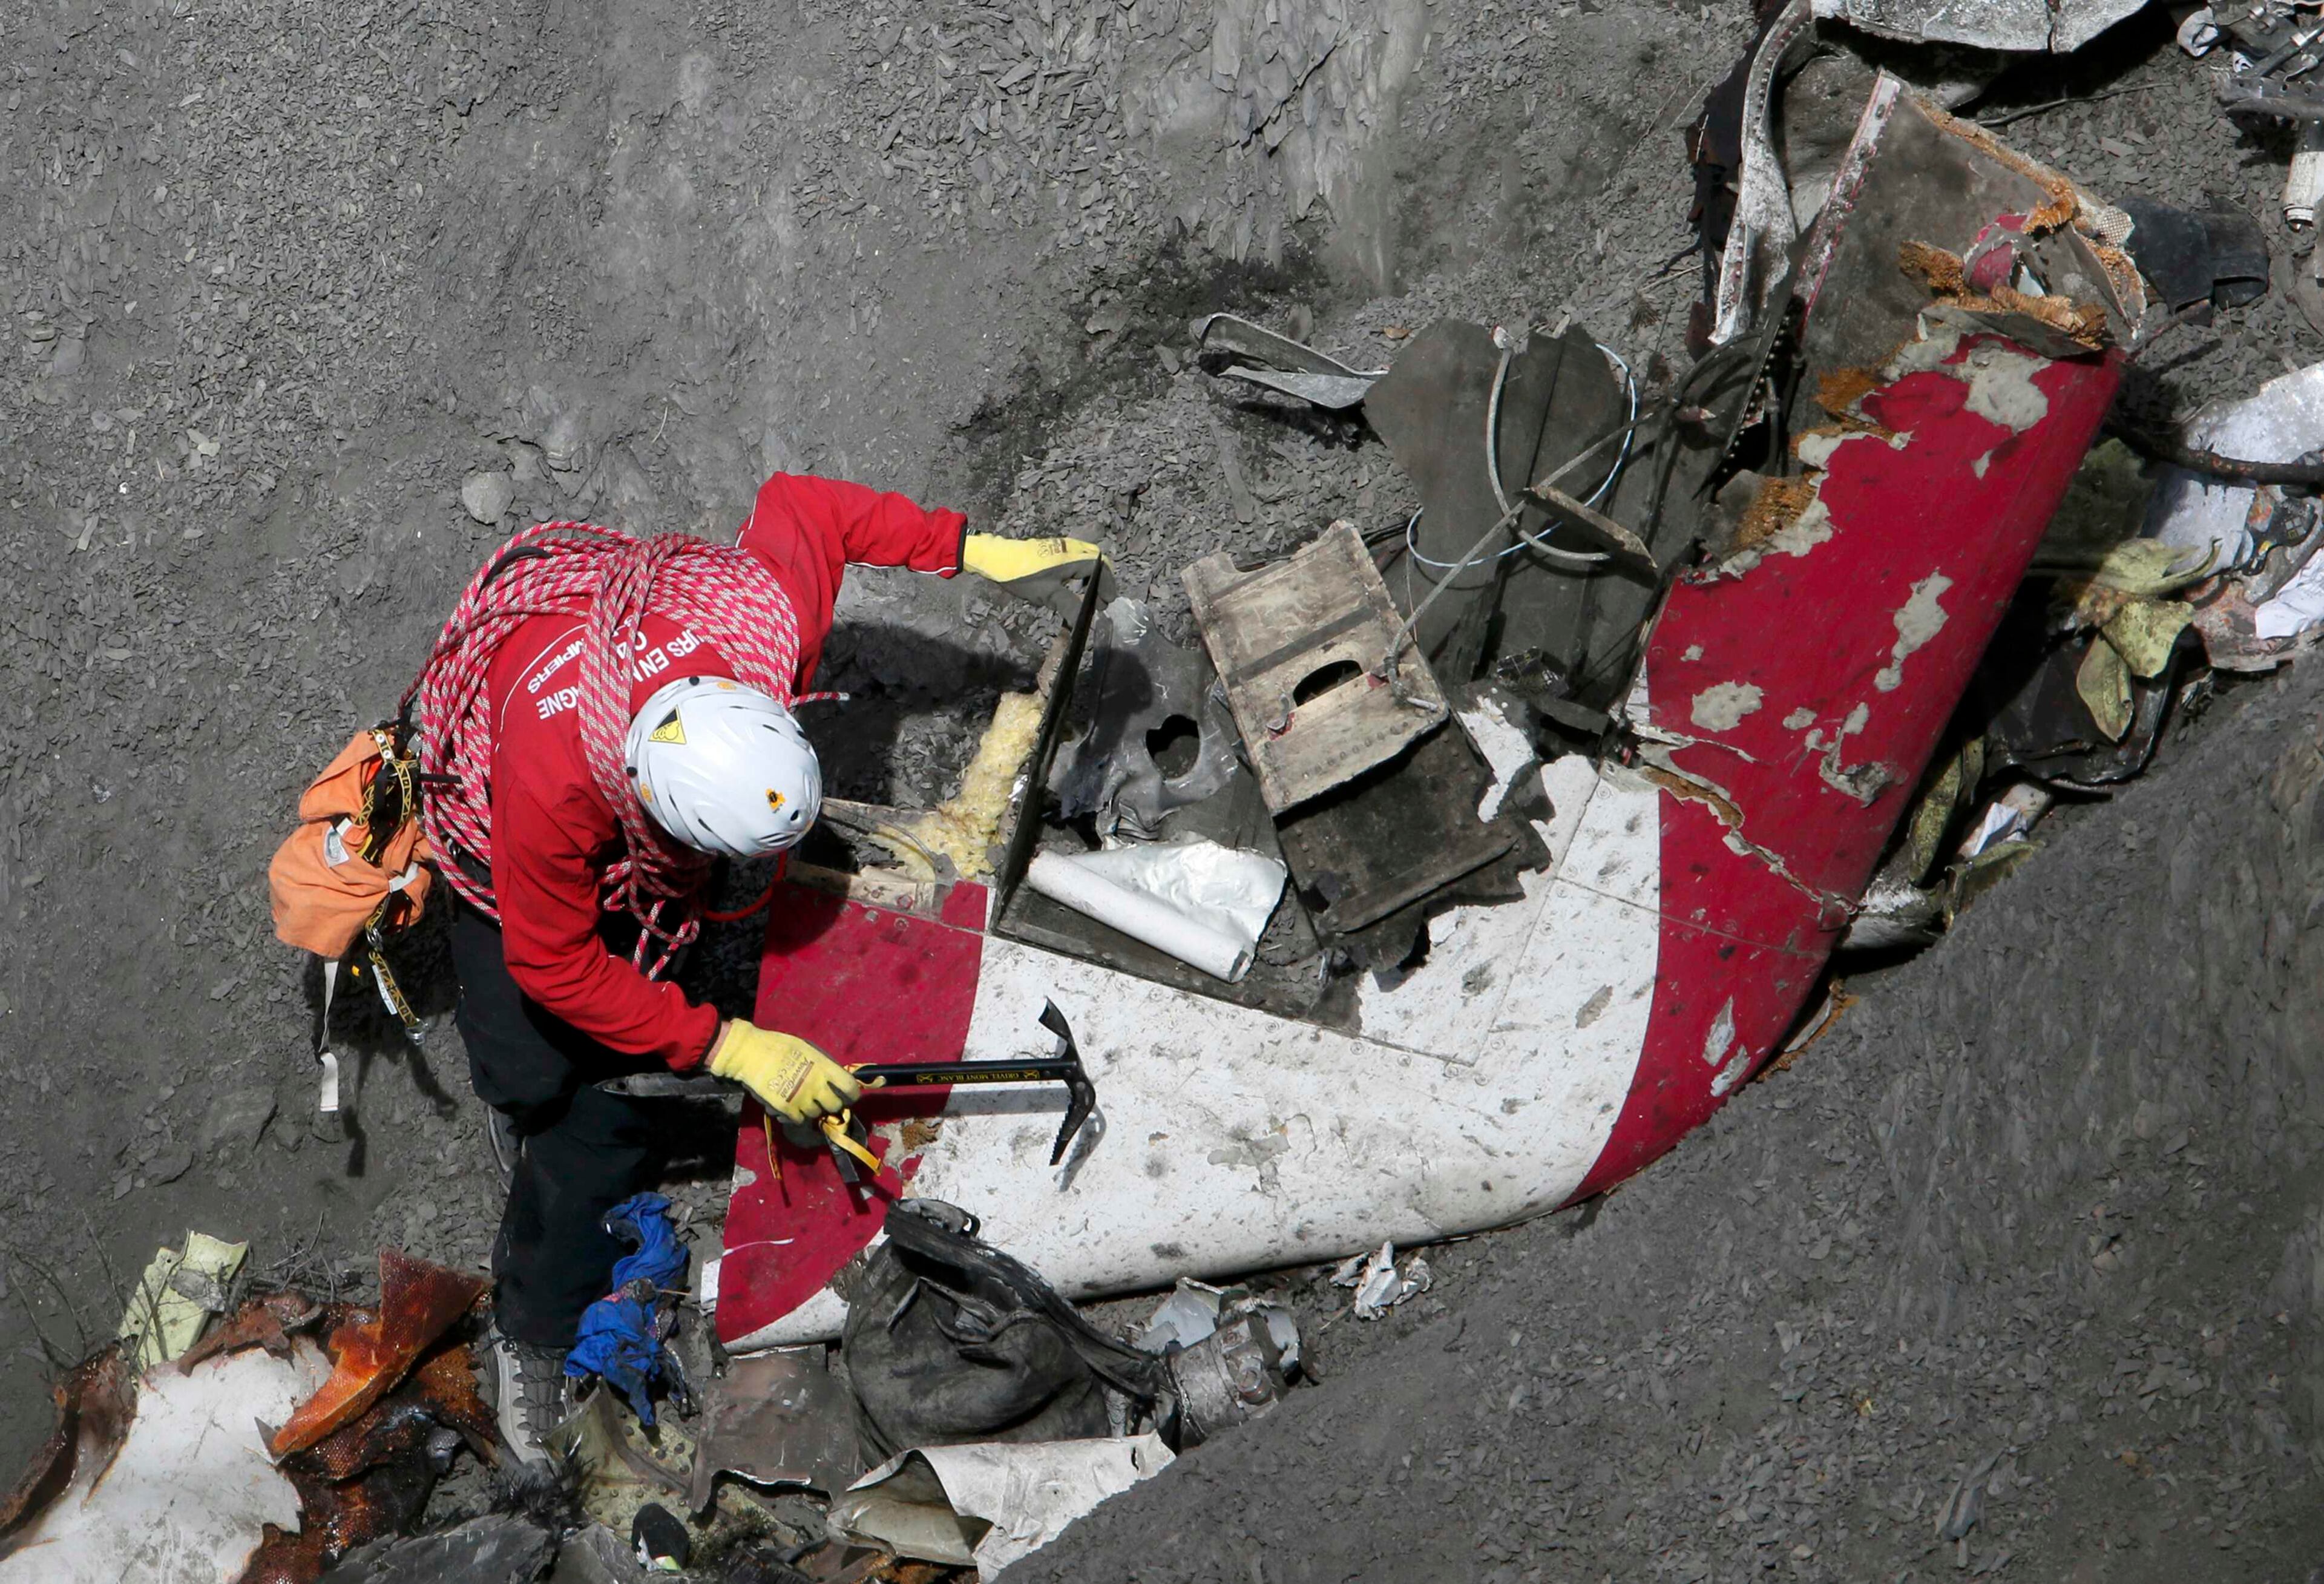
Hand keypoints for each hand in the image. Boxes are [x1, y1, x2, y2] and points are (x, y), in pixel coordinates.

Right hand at [706, 1022, 861, 1123]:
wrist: (750, 1053)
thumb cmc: (778, 1046)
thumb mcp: (807, 1048)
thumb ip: (823, 1065)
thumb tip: (835, 1080)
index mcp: (823, 1066)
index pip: (849, 1088)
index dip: (852, 1095)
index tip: (847, 1096)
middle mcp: (816, 1084)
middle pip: (835, 1106)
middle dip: (830, 1104)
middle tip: (821, 1099)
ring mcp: (801, 1098)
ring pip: (816, 1114)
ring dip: (811, 1110)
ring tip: (800, 1099)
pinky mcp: (786, 1109)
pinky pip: (800, 1120)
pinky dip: (796, 1116)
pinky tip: (789, 1105)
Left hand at [961, 532, 1111, 617]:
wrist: (998, 560)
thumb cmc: (1024, 576)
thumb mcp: (1048, 595)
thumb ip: (1069, 606)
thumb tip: (1083, 622)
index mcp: (1073, 557)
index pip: (1100, 568)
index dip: (1108, 585)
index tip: (1107, 602)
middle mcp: (1071, 548)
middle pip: (1097, 561)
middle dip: (1102, 582)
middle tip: (1100, 602)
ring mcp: (1062, 547)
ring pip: (1087, 559)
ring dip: (1092, 577)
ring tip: (1089, 596)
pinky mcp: (1053, 549)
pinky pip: (1076, 558)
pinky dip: (1081, 573)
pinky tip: (1074, 586)